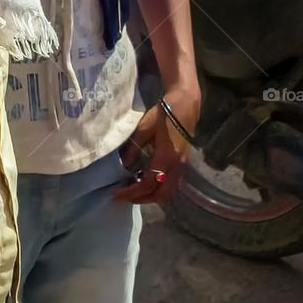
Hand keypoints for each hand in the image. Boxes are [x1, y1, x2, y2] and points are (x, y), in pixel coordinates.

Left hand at [113, 84, 200, 204]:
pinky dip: (157, 187)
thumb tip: (123, 164)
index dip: (131, 191)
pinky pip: (171, 183)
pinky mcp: (183, 163)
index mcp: (166, 157)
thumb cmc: (164, 113)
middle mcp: (177, 166)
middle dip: (142, 199)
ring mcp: (182, 166)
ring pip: (168, 191)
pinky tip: (145, 180)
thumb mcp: (144, 128)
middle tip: (124, 196)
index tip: (116, 193)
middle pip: (161, 194)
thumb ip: (133, 148)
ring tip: (132, 191)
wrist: (185, 104)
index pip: (148, 183)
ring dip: (150, 195)